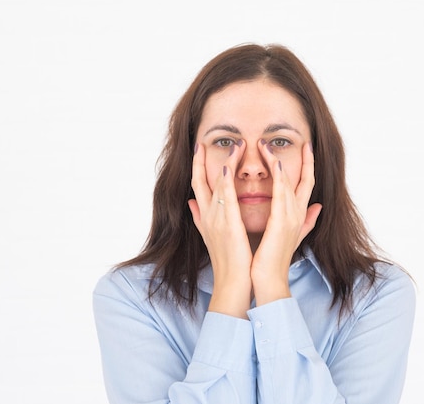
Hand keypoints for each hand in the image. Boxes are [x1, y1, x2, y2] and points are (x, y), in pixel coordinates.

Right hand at [188, 141, 252, 317]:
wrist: (233, 282)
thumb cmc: (228, 261)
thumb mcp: (210, 236)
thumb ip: (200, 218)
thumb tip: (190, 204)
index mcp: (205, 217)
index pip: (198, 186)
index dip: (196, 167)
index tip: (198, 149)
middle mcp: (207, 215)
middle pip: (198, 181)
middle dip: (198, 160)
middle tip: (201, 142)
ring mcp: (215, 218)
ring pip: (214, 183)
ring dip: (222, 162)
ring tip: (232, 145)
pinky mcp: (227, 223)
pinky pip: (225, 196)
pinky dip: (225, 179)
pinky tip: (228, 164)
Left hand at [251, 141, 321, 305]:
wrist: (267, 278)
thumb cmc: (272, 259)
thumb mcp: (291, 236)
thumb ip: (305, 221)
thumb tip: (318, 208)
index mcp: (298, 216)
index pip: (306, 185)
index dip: (309, 166)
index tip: (307, 148)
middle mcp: (298, 214)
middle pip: (305, 179)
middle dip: (305, 159)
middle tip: (303, 140)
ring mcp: (292, 217)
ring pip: (291, 181)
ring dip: (280, 160)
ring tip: (268, 144)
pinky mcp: (282, 221)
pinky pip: (282, 193)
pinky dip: (280, 176)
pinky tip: (275, 161)